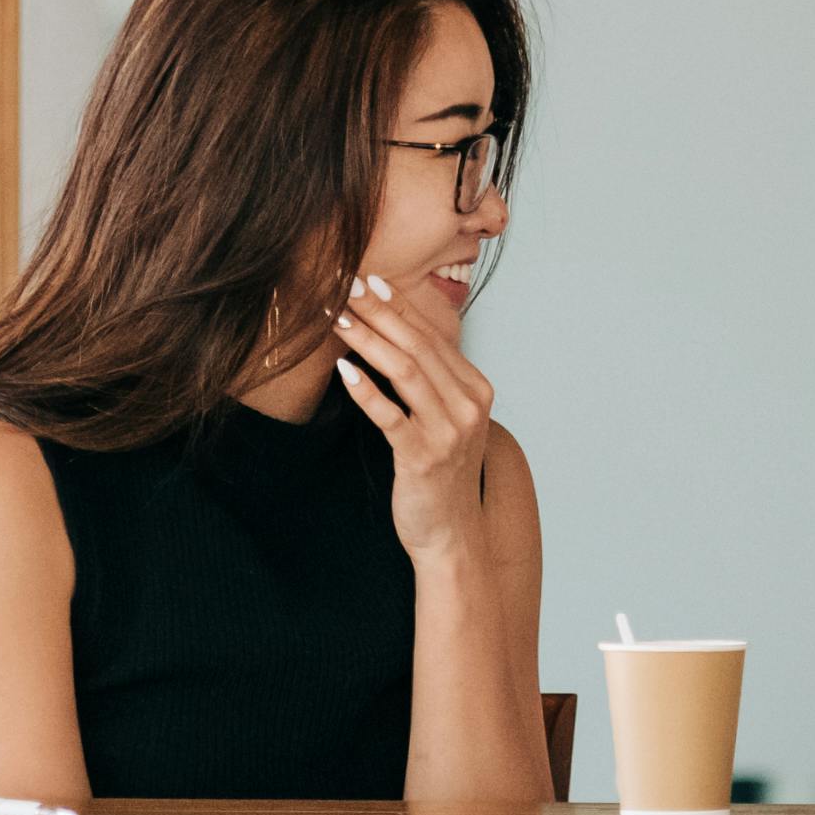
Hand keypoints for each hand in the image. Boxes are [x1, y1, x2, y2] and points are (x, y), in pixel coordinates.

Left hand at [330, 273, 499, 566]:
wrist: (452, 535)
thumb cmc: (442, 474)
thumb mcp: (448, 420)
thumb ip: (432, 381)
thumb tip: (396, 334)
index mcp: (477, 390)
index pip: (433, 337)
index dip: (400, 306)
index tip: (370, 279)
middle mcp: (468, 406)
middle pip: (418, 346)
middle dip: (379, 312)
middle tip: (345, 285)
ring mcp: (448, 432)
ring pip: (405, 371)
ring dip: (368, 339)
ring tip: (337, 317)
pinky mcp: (422, 457)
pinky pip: (390, 415)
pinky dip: (366, 390)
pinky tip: (343, 369)